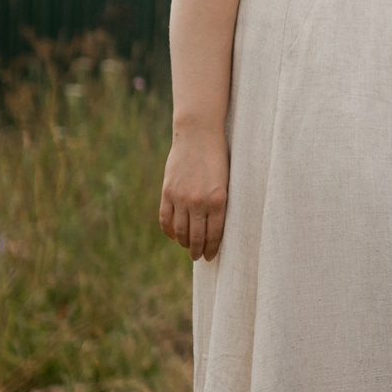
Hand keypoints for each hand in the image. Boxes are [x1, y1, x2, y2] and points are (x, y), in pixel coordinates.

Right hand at [159, 128, 230, 260]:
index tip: (211, 257)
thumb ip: (219, 203)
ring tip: (188, 248)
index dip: (212, 249)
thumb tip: (214, 226)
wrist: (198, 134)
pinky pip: (165, 218)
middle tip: (199, 257)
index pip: (214, 234)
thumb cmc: (218, 157)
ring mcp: (181, 198)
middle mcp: (199, 202)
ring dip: (184, 243)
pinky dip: (169, 231)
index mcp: (218, 200)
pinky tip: (173, 236)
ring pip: (180, 231)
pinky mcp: (168, 192)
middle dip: (198, 251)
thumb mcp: (226, 181)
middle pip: (197, 237)